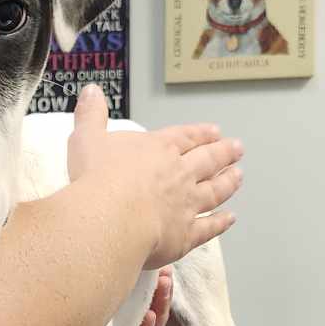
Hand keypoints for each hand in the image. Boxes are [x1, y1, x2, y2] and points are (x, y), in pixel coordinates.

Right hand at [68, 84, 242, 267]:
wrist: (108, 219)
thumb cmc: (96, 180)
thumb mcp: (86, 139)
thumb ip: (91, 115)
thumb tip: (91, 91)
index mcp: (158, 148)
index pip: (185, 137)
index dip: (200, 133)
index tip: (214, 132)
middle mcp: (179, 174)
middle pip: (208, 160)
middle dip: (223, 153)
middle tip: (237, 148)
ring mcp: (186, 204)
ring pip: (215, 190)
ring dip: (228, 182)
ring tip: (238, 176)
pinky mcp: (185, 234)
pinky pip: (208, 227)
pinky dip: (220, 223)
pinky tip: (229, 219)